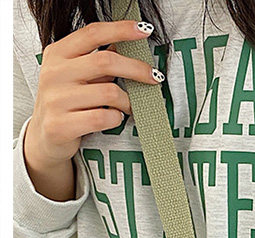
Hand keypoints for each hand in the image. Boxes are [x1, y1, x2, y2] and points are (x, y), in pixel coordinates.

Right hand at [23, 19, 161, 195]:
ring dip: (127, 102)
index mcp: (58, 54)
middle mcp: (54, 73)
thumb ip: (97, 60)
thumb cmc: (67, 102)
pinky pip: (103, 118)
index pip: (92, 33)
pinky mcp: (61, 125)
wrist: (45, 136)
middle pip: (106, 62)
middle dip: (137, 69)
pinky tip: (114, 119)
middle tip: (154, 77)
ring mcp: (55, 99)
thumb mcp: (76, 74)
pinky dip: (116, 119)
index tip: (144, 30)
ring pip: (109, 93)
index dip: (121, 30)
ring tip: (129, 107)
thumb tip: (128, 45)